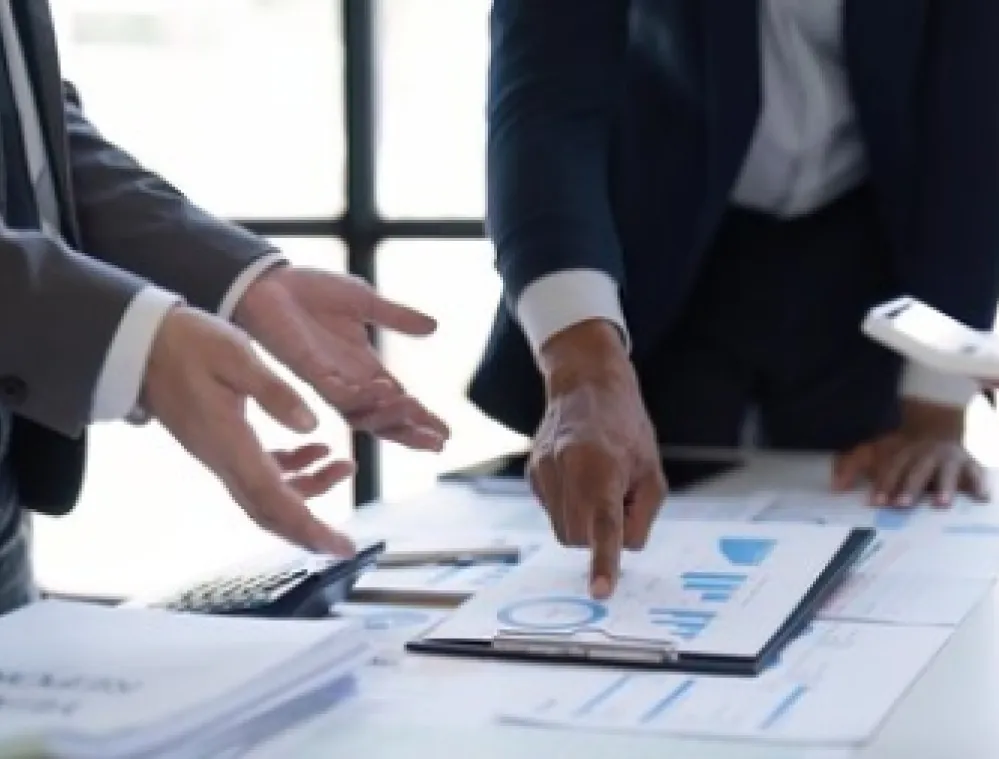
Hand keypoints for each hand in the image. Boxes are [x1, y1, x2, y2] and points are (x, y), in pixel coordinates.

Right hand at [142, 306, 355, 555]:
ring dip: (310, 491)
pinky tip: (316, 450)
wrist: (140, 345)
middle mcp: (224, 460)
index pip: (275, 501)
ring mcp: (222, 455)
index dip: (310, 529)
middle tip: (345, 543)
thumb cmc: (186, 344)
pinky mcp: (222, 445)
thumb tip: (310, 426)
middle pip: (271, 513)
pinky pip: (259, 474)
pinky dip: (292, 471)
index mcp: (230, 444)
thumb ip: (274, 391)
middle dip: (311, 531)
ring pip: (268, 495)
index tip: (340, 546)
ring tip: (345, 466)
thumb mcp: (235, 355)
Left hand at [234, 265, 449, 450]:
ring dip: (389, 414)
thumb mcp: (365, 301)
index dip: (421, 418)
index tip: (446, 432)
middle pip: (383, 419)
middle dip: (410, 431)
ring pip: (362, 414)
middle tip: (436, 441)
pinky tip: (380, 391)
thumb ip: (397, 317)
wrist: (270, 282)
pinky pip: (336, 392)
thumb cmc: (312, 292)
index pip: (398, 401)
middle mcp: (348, 381)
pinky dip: (359, 395)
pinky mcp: (308, 370)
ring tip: (414, 411)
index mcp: (363, 367)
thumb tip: (434, 326)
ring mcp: (328, 380)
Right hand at [529, 321, 665, 598]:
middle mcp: (564, 468)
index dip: (603, 561)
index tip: (600, 590)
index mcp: (600, 466)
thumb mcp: (652, 470)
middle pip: (579, 537)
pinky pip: (552, 512)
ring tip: (598, 484)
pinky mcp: (531, 472)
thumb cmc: (626, 426)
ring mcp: (542, 470)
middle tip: (619, 498)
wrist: (585, 383)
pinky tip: (580, 478)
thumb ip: (642, 515)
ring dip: (584, 522)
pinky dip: (570, 507)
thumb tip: (621, 547)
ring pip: (563, 531)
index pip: (603, 524)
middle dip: (599, 534)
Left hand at [832, 400, 987, 506]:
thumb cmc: (905, 451)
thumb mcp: (878, 452)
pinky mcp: (972, 464)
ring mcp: (950, 458)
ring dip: (945, 486)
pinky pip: (978, 472)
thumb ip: (854, 465)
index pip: (892, 468)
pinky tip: (981, 497)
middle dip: (909, 487)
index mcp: (904, 451)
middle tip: (902, 505)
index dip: (883, 484)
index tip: (876, 502)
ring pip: (947, 471)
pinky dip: (981, 483)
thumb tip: (835, 486)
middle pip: (917, 470)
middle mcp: (926, 454)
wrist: (944, 425)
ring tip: (942, 503)